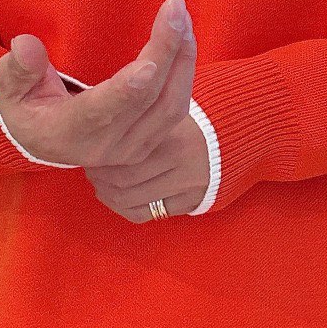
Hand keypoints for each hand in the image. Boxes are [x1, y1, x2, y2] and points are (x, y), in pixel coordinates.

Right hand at [0, 0, 195, 167]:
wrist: (39, 141)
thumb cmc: (23, 107)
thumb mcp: (7, 88)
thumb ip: (17, 69)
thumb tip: (26, 45)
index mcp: (68, 132)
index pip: (102, 111)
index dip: (127, 90)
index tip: (150, 63)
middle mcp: (105, 146)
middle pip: (147, 102)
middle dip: (166, 53)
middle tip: (175, 8)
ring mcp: (131, 149)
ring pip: (170, 107)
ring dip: (182, 60)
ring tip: (182, 18)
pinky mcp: (148, 143)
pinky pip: (176, 110)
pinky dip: (184, 73)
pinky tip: (184, 39)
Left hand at [82, 114, 210, 221]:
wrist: (234, 134)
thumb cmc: (192, 119)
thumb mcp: (166, 113)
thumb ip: (138, 122)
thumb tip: (98, 134)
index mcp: (171, 136)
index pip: (120, 159)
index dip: (99, 161)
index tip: (92, 155)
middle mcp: (179, 162)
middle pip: (121, 181)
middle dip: (100, 178)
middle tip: (93, 172)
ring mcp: (187, 186)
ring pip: (129, 201)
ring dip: (109, 195)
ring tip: (103, 185)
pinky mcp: (191, 201)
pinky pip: (147, 214)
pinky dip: (126, 209)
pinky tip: (119, 199)